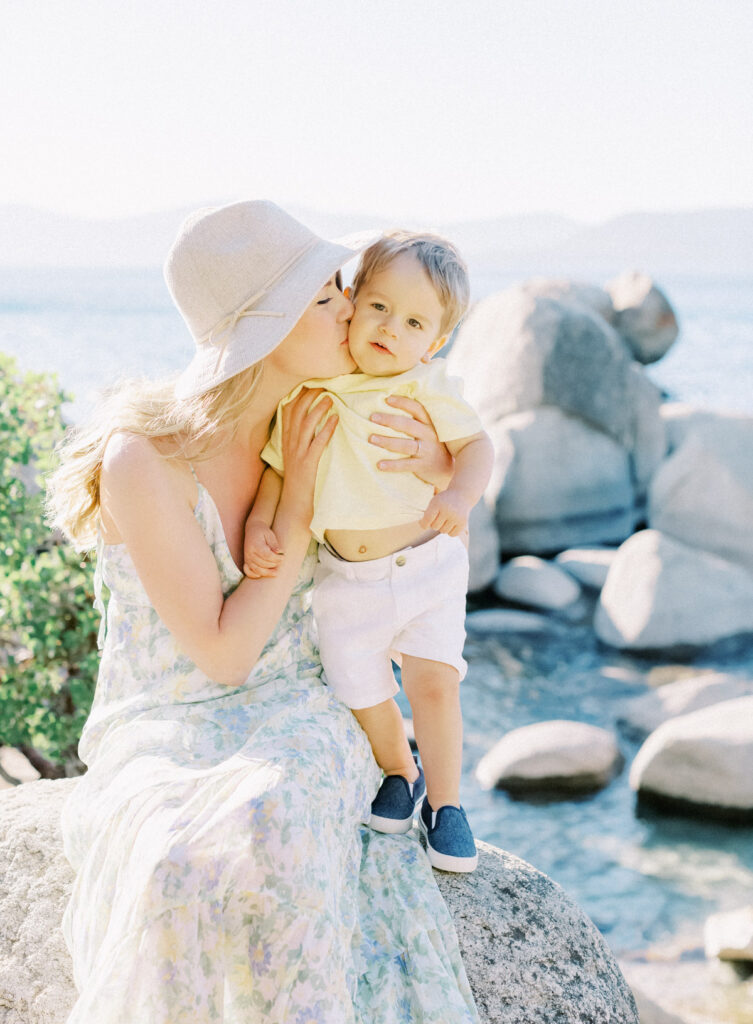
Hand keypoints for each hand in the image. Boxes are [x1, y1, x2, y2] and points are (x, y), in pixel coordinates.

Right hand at [243, 520, 282, 578]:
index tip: (283, 557)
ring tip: (276, 572)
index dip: (276, 558)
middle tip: (281, 561)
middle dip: (274, 564)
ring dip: (267, 573)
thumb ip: (274, 544)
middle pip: (263, 564)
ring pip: (257, 570)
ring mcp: (247, 558)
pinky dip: (254, 575)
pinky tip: (261, 575)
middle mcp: (250, 553)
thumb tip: (279, 552)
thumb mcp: (270, 535)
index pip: (267, 556)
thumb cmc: (263, 532)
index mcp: (256, 545)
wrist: (252, 529)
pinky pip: (248, 571)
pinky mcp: (246, 561)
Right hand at [278, 388, 337, 524]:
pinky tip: (335, 419)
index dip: (299, 395)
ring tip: (330, 398)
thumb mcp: (295, 452)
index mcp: (286, 438)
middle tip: (323, 386)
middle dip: (309, 397)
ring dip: (318, 409)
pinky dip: (326, 429)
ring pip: (306, 425)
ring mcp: (297, 452)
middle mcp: (289, 442)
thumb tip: (310, 417)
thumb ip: (299, 435)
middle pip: (296, 413)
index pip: (288, 410)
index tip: (310, 384)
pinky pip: (317, 443)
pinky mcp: (308, 463)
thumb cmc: (299, 475)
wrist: (294, 500)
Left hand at [368, 395, 452, 491]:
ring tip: (371, 438)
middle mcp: (429, 435)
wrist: (447, 470)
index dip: (403, 403)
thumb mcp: (429, 431)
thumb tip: (391, 404)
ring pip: (405, 445)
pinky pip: (405, 465)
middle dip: (389, 420)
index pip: (417, 409)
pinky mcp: (422, 466)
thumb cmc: (432, 446)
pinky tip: (380, 465)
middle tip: (372, 417)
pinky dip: (392, 465)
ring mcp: (426, 451)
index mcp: (430, 424)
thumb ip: (416, 421)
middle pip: (407, 425)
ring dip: (387, 441)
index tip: (387, 399)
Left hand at [420, 489, 470, 536]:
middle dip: (435, 523)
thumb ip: (427, 514)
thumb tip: (423, 526)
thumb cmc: (444, 501)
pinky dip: (450, 532)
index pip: (427, 519)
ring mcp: (456, 517)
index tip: (424, 524)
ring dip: (443, 527)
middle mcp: (448, 510)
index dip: (424, 524)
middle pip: (435, 527)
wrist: (461, 495)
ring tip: (446, 519)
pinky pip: (452, 534)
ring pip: (443, 531)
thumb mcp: (434, 502)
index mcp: (438, 503)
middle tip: (439, 517)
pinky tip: (452, 524)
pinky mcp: (463, 523)